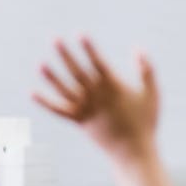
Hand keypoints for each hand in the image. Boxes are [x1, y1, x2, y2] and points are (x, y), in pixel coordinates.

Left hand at [31, 37, 161, 159]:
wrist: (134, 150)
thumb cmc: (146, 121)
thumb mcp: (153, 94)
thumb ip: (147, 70)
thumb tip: (138, 48)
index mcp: (114, 87)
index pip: (98, 62)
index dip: (89, 48)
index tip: (81, 34)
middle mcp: (96, 96)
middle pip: (77, 71)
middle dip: (66, 55)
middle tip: (55, 39)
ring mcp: (86, 109)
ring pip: (64, 89)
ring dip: (52, 76)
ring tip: (40, 64)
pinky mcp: (79, 121)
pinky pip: (59, 110)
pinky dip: (45, 103)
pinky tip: (33, 93)